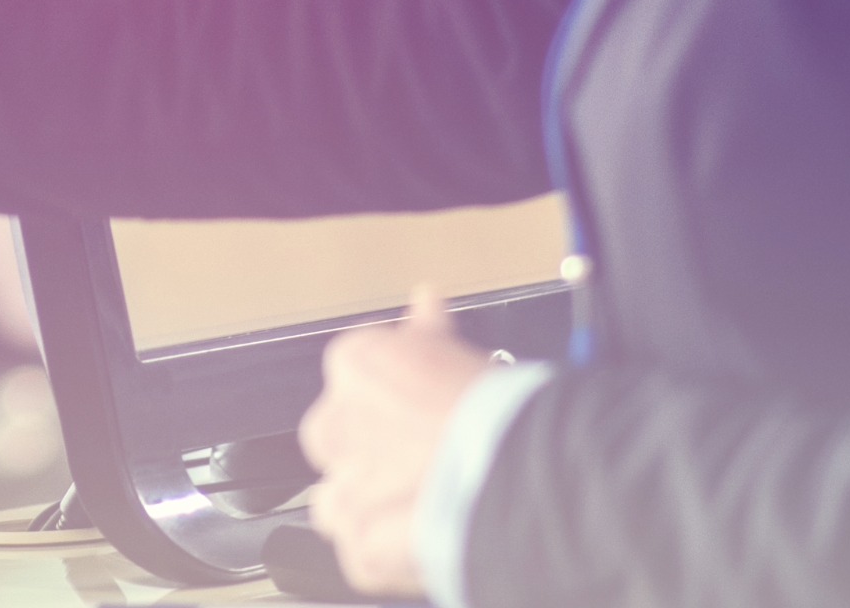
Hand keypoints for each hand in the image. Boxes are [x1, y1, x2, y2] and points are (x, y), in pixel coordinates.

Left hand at [297, 288, 497, 597]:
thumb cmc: (498, 412)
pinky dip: (386, 550)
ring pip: (338, 496)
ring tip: (422, 504)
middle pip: (336, 434)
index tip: (421, 403)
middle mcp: (338, 422)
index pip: (356, 372)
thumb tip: (424, 299)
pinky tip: (421, 540)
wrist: (513, 475)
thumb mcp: (462, 353)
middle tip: (420, 457)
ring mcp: (345, 486)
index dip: (393, 392)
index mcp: (357, 364)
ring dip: (371, 501)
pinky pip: (360, 549)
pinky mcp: (358, 543)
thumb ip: (429, 332)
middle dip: (368, 445)